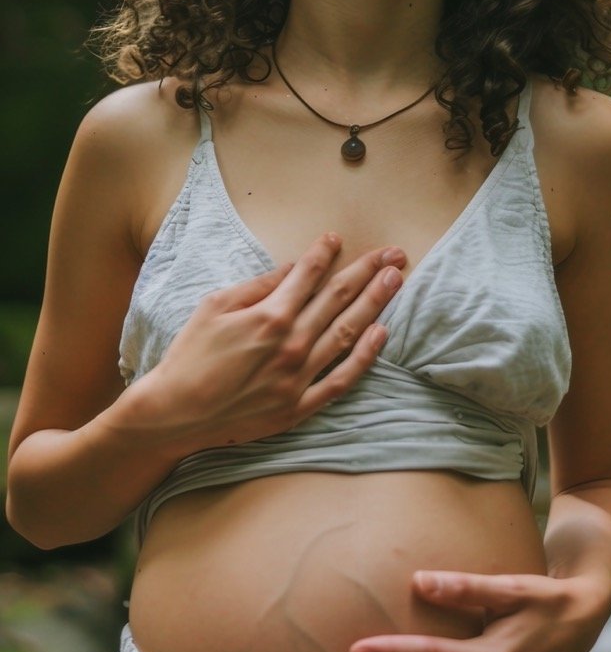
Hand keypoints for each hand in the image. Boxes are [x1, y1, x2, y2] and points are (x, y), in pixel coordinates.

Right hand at [131, 233, 404, 454]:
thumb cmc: (189, 356)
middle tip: (393, 253)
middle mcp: (290, 344)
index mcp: (269, 316)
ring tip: (396, 280)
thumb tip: (292, 267)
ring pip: (347, 333)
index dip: (324, 253)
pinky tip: (381, 333)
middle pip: (338, 299)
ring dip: (375, 303)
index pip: (307, 276)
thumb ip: (258, 286)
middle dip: (367, 271)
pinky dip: (364, 356)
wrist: (174, 414)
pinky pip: (341, 379)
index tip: (337, 238)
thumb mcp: (214, 307)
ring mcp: (298, 378)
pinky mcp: (299, 407)